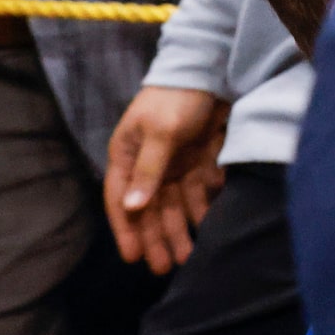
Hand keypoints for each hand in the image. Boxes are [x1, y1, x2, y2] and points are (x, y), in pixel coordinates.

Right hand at [104, 85, 227, 274]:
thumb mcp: (161, 131)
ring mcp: (174, 160)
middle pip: (150, 208)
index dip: (126, 230)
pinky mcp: (198, 156)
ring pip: (175, 203)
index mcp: (127, 155)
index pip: (121, 200)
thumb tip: (132, 208)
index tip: (132, 258)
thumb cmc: (178, 96)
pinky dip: (203, 205)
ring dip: (181, 228)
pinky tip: (208, 224)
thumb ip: (148, 170)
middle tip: (164, 268)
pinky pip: (198, 188)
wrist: (212, 66)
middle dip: (156, 237)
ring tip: (189, 256)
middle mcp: (148, 163)